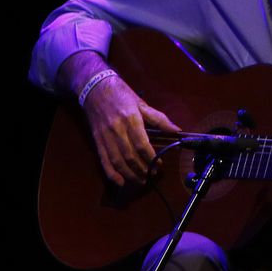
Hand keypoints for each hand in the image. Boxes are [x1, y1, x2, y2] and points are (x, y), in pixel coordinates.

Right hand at [83, 72, 180, 187]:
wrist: (95, 88)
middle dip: (142, 169)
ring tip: (139, 180)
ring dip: (129, 174)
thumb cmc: (121, 94)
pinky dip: (111, 173)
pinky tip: (120, 182)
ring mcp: (105, 136)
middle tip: (150, 175)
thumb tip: (177, 130)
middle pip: (130, 156)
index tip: (158, 165)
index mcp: (130, 119)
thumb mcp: (141, 103)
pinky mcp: (97, 140)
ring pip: (118, 161)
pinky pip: (104, 160)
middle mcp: (117, 129)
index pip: (142, 145)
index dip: (151, 158)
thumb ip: (159, 118)